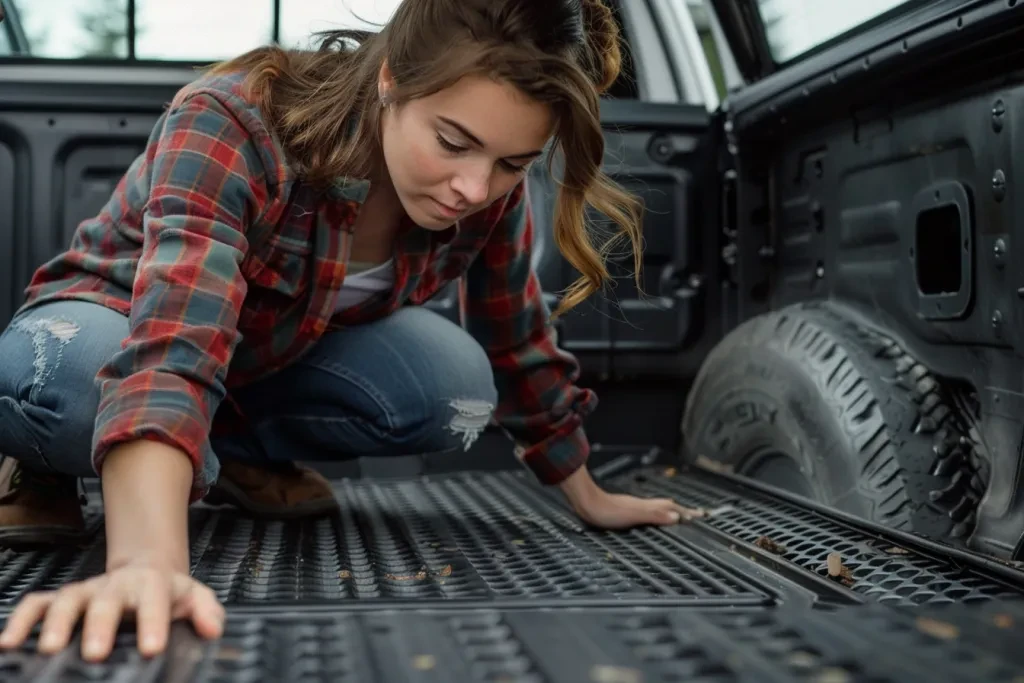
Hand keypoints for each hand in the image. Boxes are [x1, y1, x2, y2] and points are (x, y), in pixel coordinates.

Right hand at [0, 560, 223, 662]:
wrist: (145, 573)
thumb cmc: (170, 595)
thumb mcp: (196, 597)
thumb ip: (207, 612)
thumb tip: (213, 631)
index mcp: (152, 585)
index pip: (155, 601)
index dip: (153, 623)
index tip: (152, 649)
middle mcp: (115, 585)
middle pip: (106, 601)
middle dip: (99, 626)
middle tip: (94, 654)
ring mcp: (86, 591)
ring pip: (67, 600)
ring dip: (56, 623)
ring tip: (47, 650)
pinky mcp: (61, 599)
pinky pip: (37, 604)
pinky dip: (21, 621)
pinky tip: (9, 644)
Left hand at [559, 466, 704, 529]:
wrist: (586, 502)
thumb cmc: (606, 510)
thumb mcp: (633, 515)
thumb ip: (655, 515)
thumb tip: (676, 516)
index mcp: (648, 506)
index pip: (674, 508)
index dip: (688, 513)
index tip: (703, 516)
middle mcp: (644, 504)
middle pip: (669, 505)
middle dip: (684, 510)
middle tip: (697, 515)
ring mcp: (635, 506)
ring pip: (659, 507)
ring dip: (672, 511)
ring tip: (680, 515)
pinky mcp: (626, 510)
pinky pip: (649, 511)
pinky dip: (658, 513)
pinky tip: (652, 517)